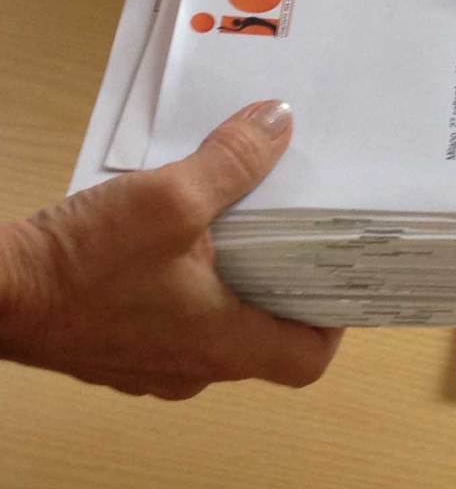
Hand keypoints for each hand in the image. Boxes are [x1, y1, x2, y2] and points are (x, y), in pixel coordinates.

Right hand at [0, 101, 340, 399]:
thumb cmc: (82, 260)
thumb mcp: (170, 198)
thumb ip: (234, 162)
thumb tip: (280, 121)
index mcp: (223, 344)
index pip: (308, 357)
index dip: (335, 320)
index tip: (339, 274)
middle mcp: (194, 367)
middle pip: (268, 337)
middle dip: (287, 285)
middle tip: (301, 232)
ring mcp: (153, 364)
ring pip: (219, 326)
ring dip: (237, 280)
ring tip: (248, 223)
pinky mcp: (119, 347)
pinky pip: (176, 320)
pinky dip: (194, 284)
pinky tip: (186, 238)